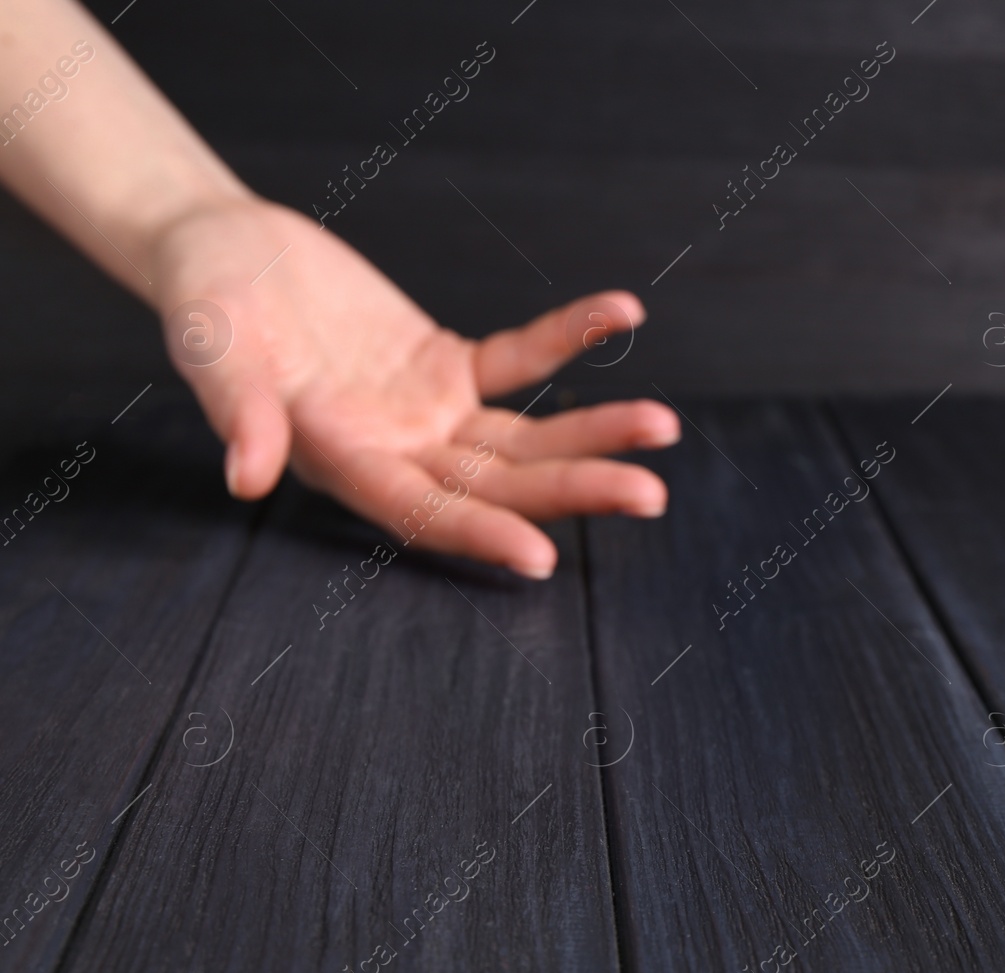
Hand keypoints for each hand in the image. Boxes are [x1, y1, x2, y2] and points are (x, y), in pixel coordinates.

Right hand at [150, 196, 677, 577]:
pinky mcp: (448, 366)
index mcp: (343, 463)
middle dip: (574, 491)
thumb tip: (245, 475)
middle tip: (651, 495)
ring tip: (665, 427)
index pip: (420, 513)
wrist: (225, 250)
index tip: (543, 557)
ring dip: (593, 432)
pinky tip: (623, 314)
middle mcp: (398, 452)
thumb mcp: (211, 350)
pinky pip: (521, 358)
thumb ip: (236, 410)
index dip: (478, 534)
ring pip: (525, 438)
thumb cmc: (207, 305)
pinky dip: (568, 337)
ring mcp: (430, 414)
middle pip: (499, 485)